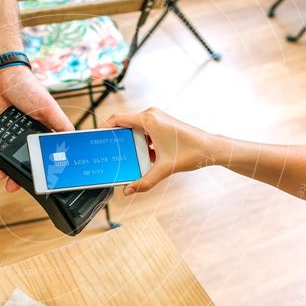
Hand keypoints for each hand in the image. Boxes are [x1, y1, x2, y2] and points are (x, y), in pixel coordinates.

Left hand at [0, 65, 72, 191]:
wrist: (1, 75)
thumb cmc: (29, 88)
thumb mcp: (49, 108)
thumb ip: (60, 126)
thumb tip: (73, 143)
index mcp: (40, 131)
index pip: (41, 156)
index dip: (38, 170)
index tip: (36, 182)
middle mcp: (24, 135)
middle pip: (21, 161)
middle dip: (15, 176)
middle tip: (11, 186)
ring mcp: (8, 133)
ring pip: (4, 157)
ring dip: (0, 169)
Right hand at [100, 107, 223, 194]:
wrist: (210, 148)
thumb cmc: (191, 152)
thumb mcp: (164, 169)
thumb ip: (144, 181)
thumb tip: (128, 190)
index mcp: (149, 119)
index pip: (117, 119)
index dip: (104, 127)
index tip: (95, 137)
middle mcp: (152, 115)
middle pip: (125, 124)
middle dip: (117, 139)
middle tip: (108, 152)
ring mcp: (157, 119)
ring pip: (135, 129)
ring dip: (130, 143)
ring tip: (124, 157)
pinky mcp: (162, 124)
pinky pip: (144, 132)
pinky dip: (141, 144)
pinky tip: (143, 158)